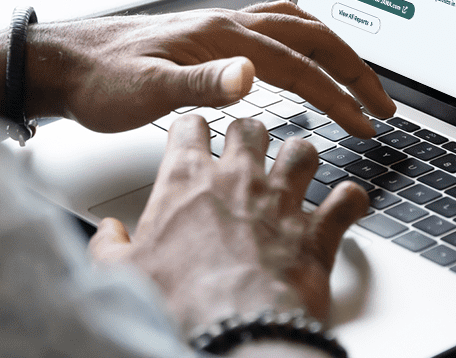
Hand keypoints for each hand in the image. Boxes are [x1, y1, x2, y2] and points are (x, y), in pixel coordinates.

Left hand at [0, 0, 395, 136]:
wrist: (67, 61)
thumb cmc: (102, 80)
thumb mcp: (146, 91)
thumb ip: (201, 83)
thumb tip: (251, 75)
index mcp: (223, 36)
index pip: (299, 66)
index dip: (338, 97)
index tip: (365, 124)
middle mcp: (231, 23)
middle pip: (313, 36)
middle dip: (355, 70)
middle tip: (383, 105)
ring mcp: (225, 25)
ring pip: (300, 26)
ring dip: (337, 51)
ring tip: (361, 80)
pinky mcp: (215, 34)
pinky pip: (278, 26)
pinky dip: (308, 40)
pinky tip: (308, 55)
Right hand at [89, 115, 368, 331]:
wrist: (236, 330)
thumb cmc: (181, 303)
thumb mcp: (123, 276)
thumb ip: (110, 247)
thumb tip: (105, 235)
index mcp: (189, 180)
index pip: (190, 125)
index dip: (192, 128)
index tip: (194, 135)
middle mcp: (240, 179)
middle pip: (251, 125)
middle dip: (250, 133)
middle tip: (247, 148)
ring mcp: (284, 201)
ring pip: (303, 149)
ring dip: (301, 158)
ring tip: (296, 169)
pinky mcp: (319, 231)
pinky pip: (348, 199)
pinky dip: (350, 202)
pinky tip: (346, 205)